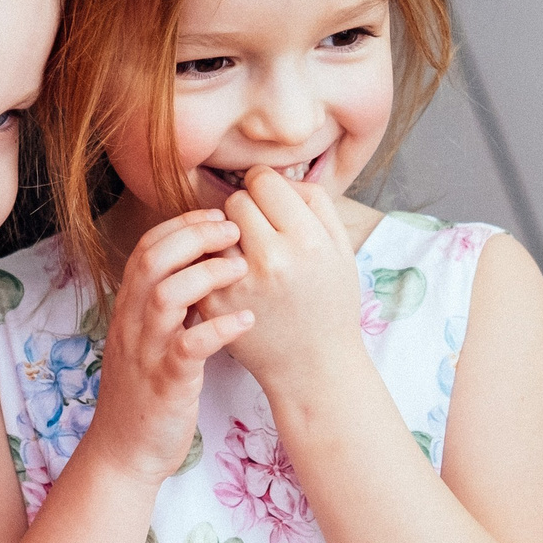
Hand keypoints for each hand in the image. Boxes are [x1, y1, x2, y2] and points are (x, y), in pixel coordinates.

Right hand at [77, 211, 252, 486]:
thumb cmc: (148, 391)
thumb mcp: (150, 339)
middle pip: (154, 260)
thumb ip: (168, 304)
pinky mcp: (167, 384)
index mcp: (130, 309)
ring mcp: (148, 353)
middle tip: (234, 229)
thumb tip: (203, 266)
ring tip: (240, 267)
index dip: (182, 224)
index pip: (147, 248)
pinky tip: (246, 321)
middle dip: (195, 235)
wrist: (125, 452)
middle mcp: (133, 324)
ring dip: (206, 274)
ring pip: (166, 296)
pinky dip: (219, 329)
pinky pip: (189, 348)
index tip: (218, 215)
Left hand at [199, 168, 365, 392]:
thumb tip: (276, 176)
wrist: (314, 367)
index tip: (269, 204)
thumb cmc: (330, 303)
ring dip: (226, 236)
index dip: (265, 188)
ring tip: (244, 253)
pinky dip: (211, 264)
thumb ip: (314, 202)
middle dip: (245, 212)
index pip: (262, 181)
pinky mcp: (214, 304)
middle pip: (235, 202)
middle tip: (259, 233)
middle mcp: (272, 259)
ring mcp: (239, 283)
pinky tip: (229, 277)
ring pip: (213, 230)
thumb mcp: (342, 249)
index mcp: (307, 239)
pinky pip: (201, 261)